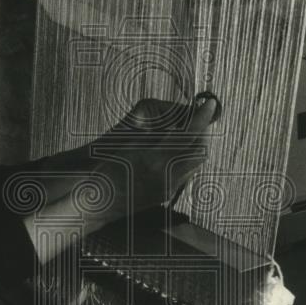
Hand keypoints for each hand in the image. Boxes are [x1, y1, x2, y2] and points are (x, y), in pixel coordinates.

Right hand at [87, 94, 218, 223]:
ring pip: (196, 164)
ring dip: (197, 146)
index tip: (209, 104)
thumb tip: (177, 121)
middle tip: (200, 117)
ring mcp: (168, 188)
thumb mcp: (130, 145)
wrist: (96, 200)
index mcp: (155, 159)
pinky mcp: (165, 195)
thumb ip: (156, 134)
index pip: (189, 134)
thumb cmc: (105, 170)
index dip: (201, 117)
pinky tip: (178, 151)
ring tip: (190, 132)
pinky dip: (188, 159)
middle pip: (199, 151)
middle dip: (203, 132)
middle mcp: (166, 176)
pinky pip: (186, 174)